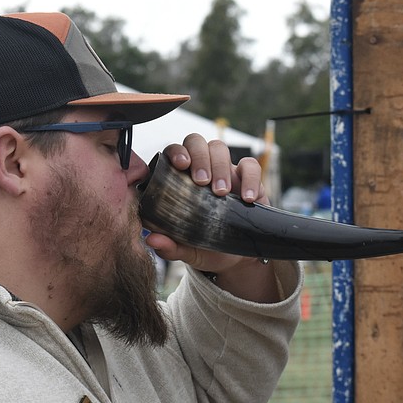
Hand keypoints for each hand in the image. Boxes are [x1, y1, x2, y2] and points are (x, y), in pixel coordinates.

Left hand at [143, 134, 280, 301]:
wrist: (232, 260)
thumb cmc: (203, 247)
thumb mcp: (186, 249)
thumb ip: (169, 246)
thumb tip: (151, 239)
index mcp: (180, 179)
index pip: (174, 152)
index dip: (177, 151)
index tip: (181, 164)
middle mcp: (201, 169)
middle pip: (196, 142)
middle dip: (199, 157)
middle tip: (202, 182)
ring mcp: (224, 171)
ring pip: (219, 148)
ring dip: (220, 166)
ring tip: (221, 192)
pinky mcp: (248, 180)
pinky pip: (250, 166)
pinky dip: (249, 178)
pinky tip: (247, 198)